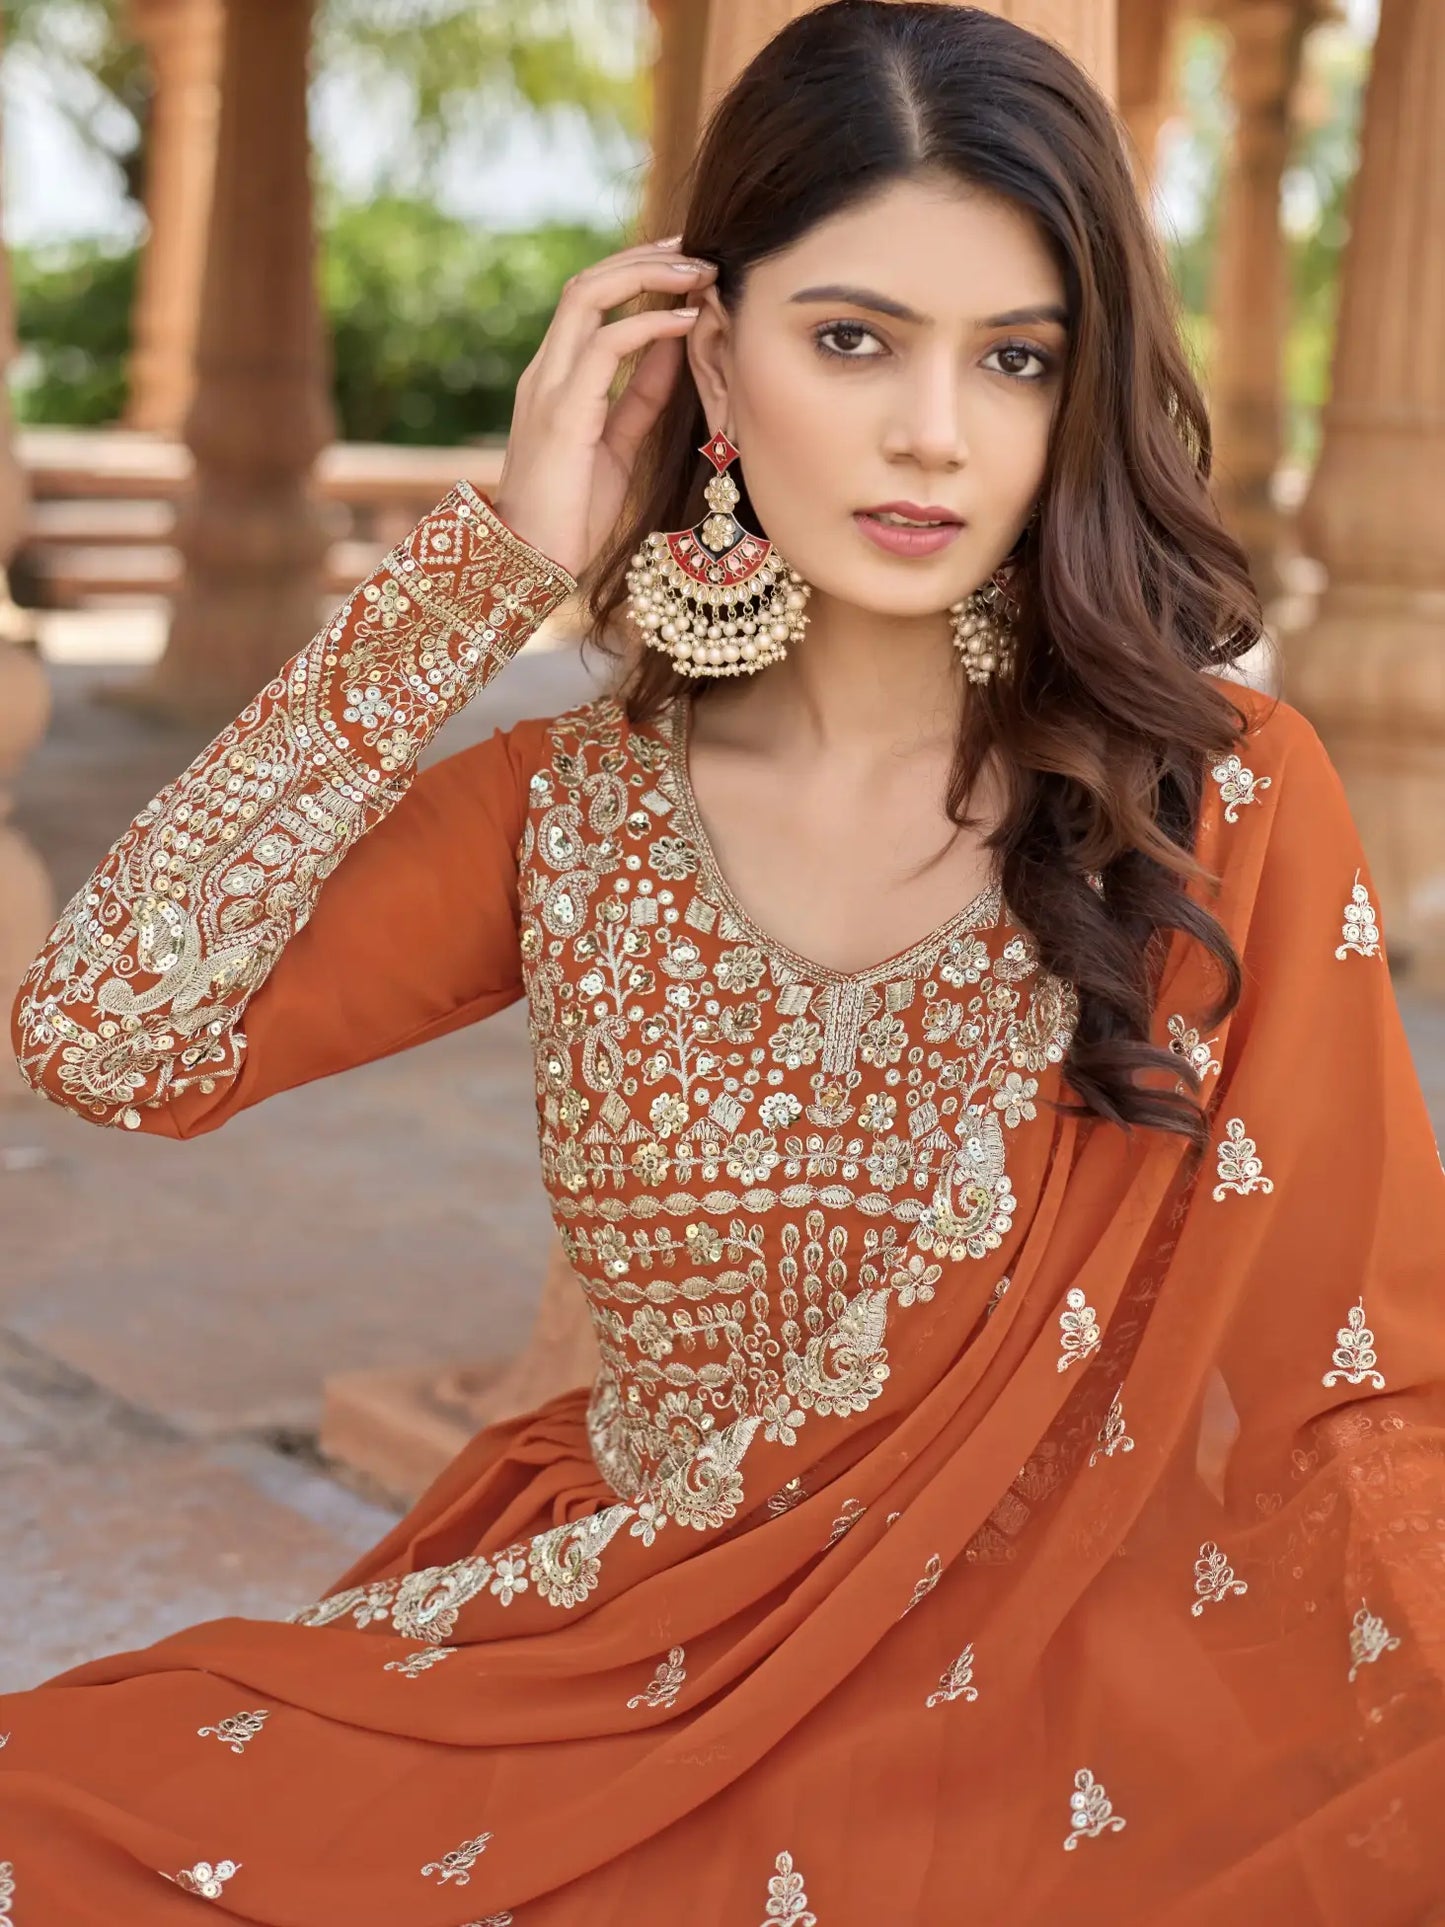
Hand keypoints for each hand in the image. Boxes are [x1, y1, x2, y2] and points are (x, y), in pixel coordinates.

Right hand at [490, 237, 716, 582]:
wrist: (533, 560)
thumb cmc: (572, 513)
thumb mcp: (618, 444)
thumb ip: (640, 396)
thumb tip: (673, 349)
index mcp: (555, 378)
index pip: (589, 300)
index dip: (636, 273)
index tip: (686, 263)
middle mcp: (545, 371)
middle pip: (586, 283)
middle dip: (644, 258)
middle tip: (697, 253)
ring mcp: (548, 388)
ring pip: (588, 297)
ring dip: (648, 277)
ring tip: (698, 275)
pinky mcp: (562, 413)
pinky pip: (605, 347)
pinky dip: (650, 326)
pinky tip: (686, 322)